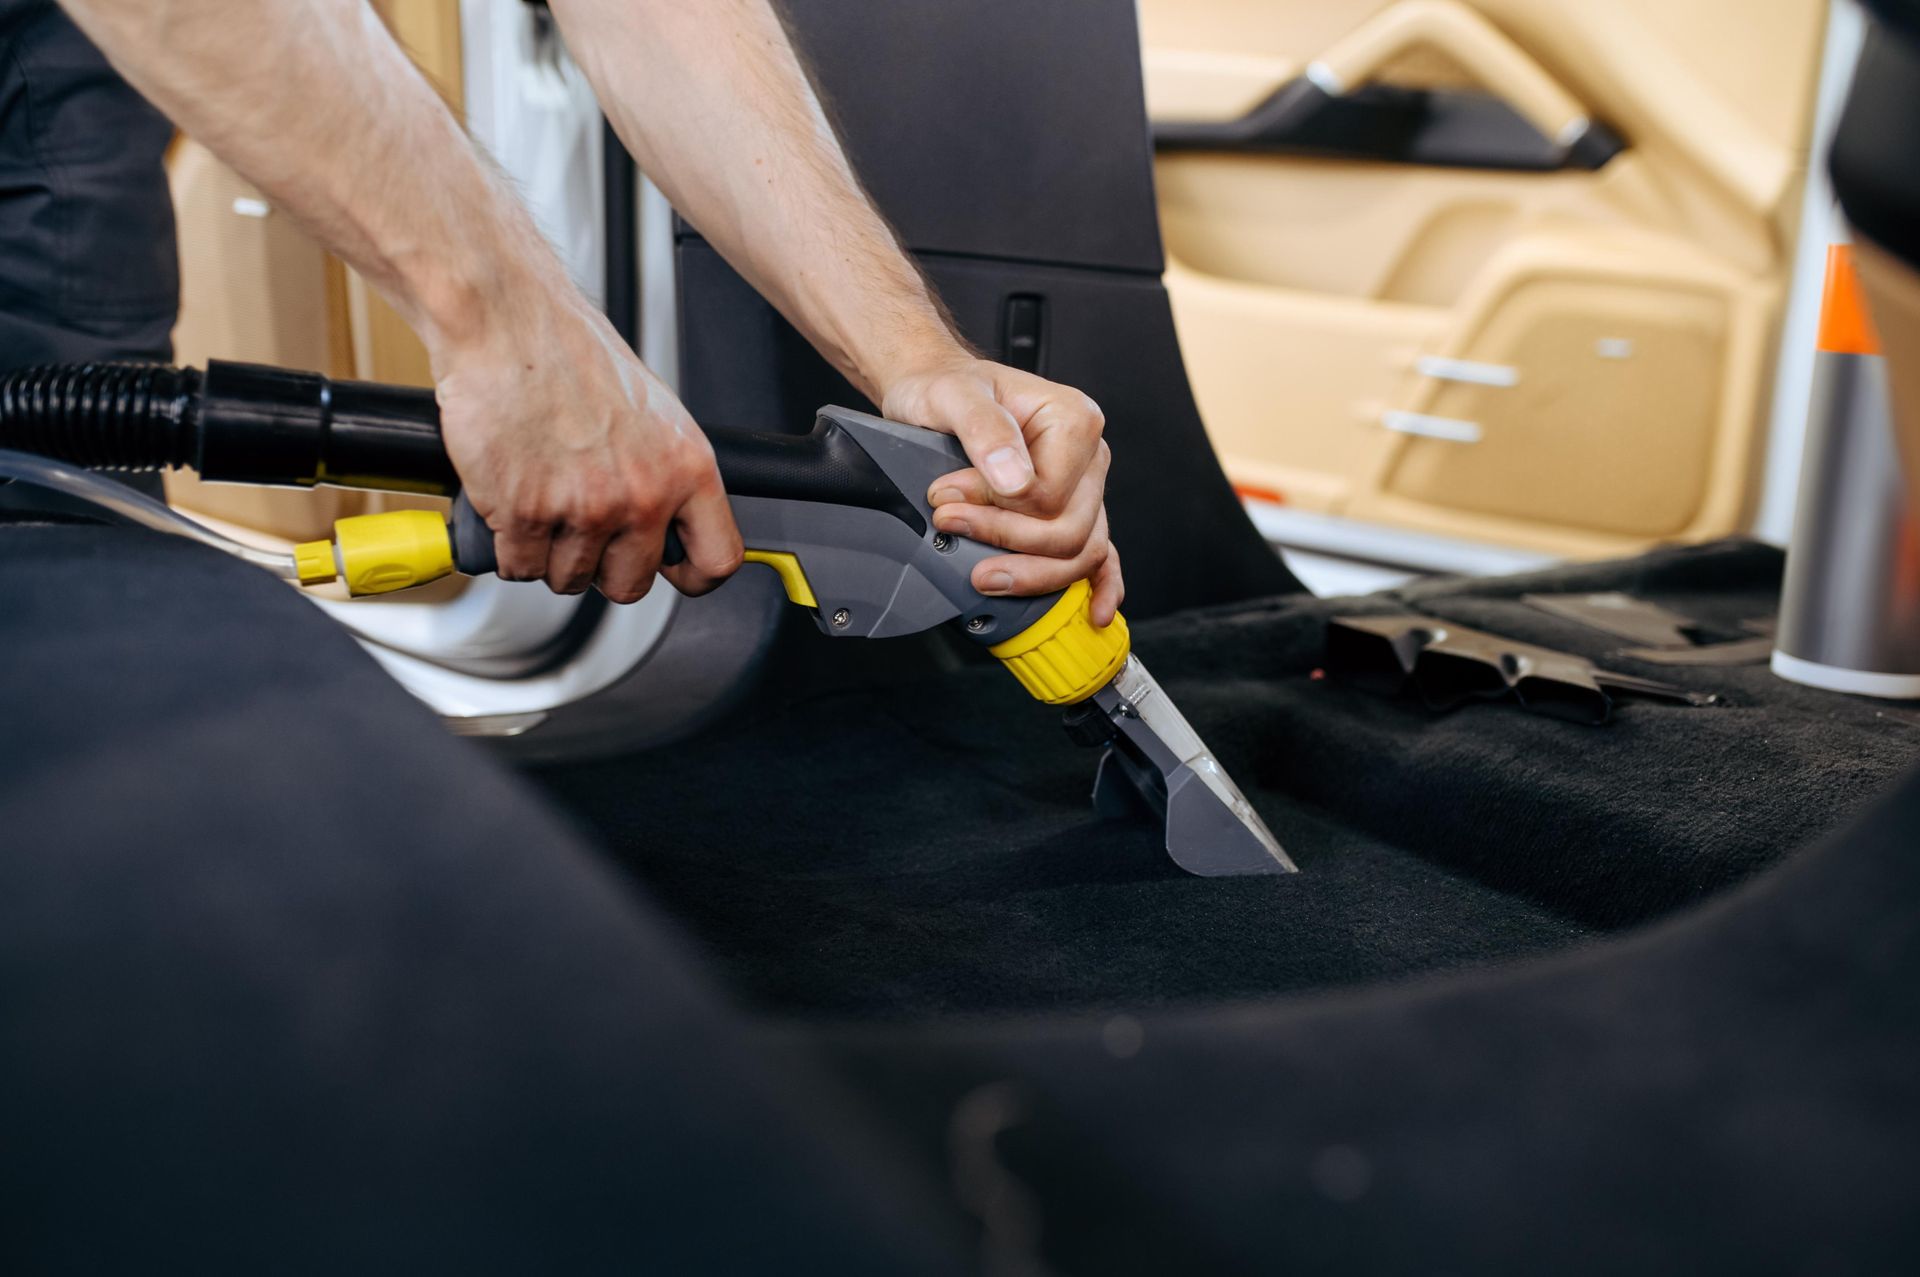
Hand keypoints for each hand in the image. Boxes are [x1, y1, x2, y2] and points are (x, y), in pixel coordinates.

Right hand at [432, 288, 742, 603]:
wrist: (509, 323)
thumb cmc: (570, 354)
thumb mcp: (654, 412)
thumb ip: (666, 471)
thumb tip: (669, 517)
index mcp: (686, 467)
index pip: (717, 559)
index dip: (692, 575)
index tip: (674, 571)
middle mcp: (643, 494)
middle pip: (631, 584)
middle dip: (602, 568)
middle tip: (582, 532)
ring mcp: (585, 509)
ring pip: (570, 579)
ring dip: (550, 554)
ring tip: (541, 503)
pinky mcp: (526, 515)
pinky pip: (520, 567)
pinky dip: (508, 548)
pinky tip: (510, 509)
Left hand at [881, 356, 1123, 625]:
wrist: (937, 391)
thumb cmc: (948, 389)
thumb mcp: (953, 396)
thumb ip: (984, 430)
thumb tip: (1014, 479)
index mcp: (1074, 420)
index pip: (1052, 494)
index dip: (999, 508)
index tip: (947, 499)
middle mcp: (1089, 457)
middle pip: (1070, 530)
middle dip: (1007, 542)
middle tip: (951, 528)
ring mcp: (1085, 489)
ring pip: (1081, 552)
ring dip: (1033, 574)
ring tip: (983, 576)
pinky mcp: (1071, 511)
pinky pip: (1100, 555)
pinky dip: (1101, 585)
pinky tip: (1095, 612)